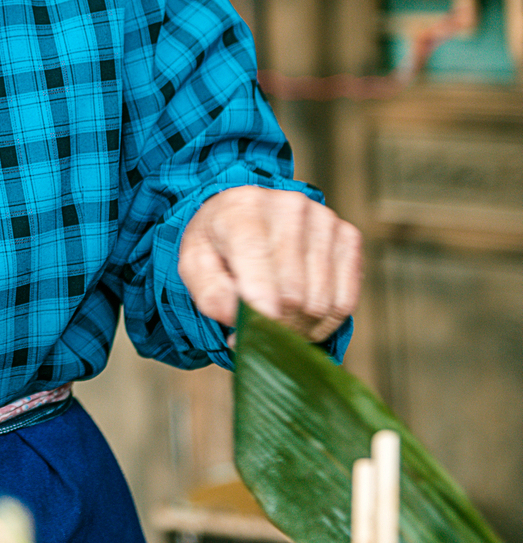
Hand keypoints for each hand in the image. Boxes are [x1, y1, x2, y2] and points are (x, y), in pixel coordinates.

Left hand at [177, 186, 361, 343]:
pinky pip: (345, 301)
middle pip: (294, 294)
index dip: (259, 312)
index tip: (250, 335)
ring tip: (279, 320)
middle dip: (276, 325)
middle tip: (261, 330)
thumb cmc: (219, 241)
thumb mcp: (195, 262)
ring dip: (300, 326)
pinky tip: (303, 316)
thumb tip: (236, 317)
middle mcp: (290, 207)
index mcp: (244, 209)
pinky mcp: (348, 236)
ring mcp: (324, 219)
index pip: (260, 270)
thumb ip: (210, 292)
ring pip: (321, 302)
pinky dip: (325, 321)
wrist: (245, 211)